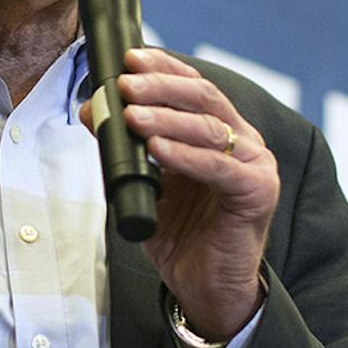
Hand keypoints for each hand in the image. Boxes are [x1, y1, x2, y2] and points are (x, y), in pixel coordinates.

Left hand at [82, 47, 274, 337]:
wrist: (207, 288)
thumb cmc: (182, 236)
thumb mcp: (146, 185)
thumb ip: (125, 149)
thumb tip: (91, 112)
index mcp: (221, 133)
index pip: (194, 87)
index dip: (164, 69)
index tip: (129, 59)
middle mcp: (243, 142)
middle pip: (204, 99)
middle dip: (160, 87)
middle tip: (123, 83)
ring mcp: (255, 165)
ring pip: (209, 127)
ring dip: (166, 117)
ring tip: (130, 114)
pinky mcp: (256, 192)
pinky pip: (218, 167)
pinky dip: (185, 155)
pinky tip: (157, 149)